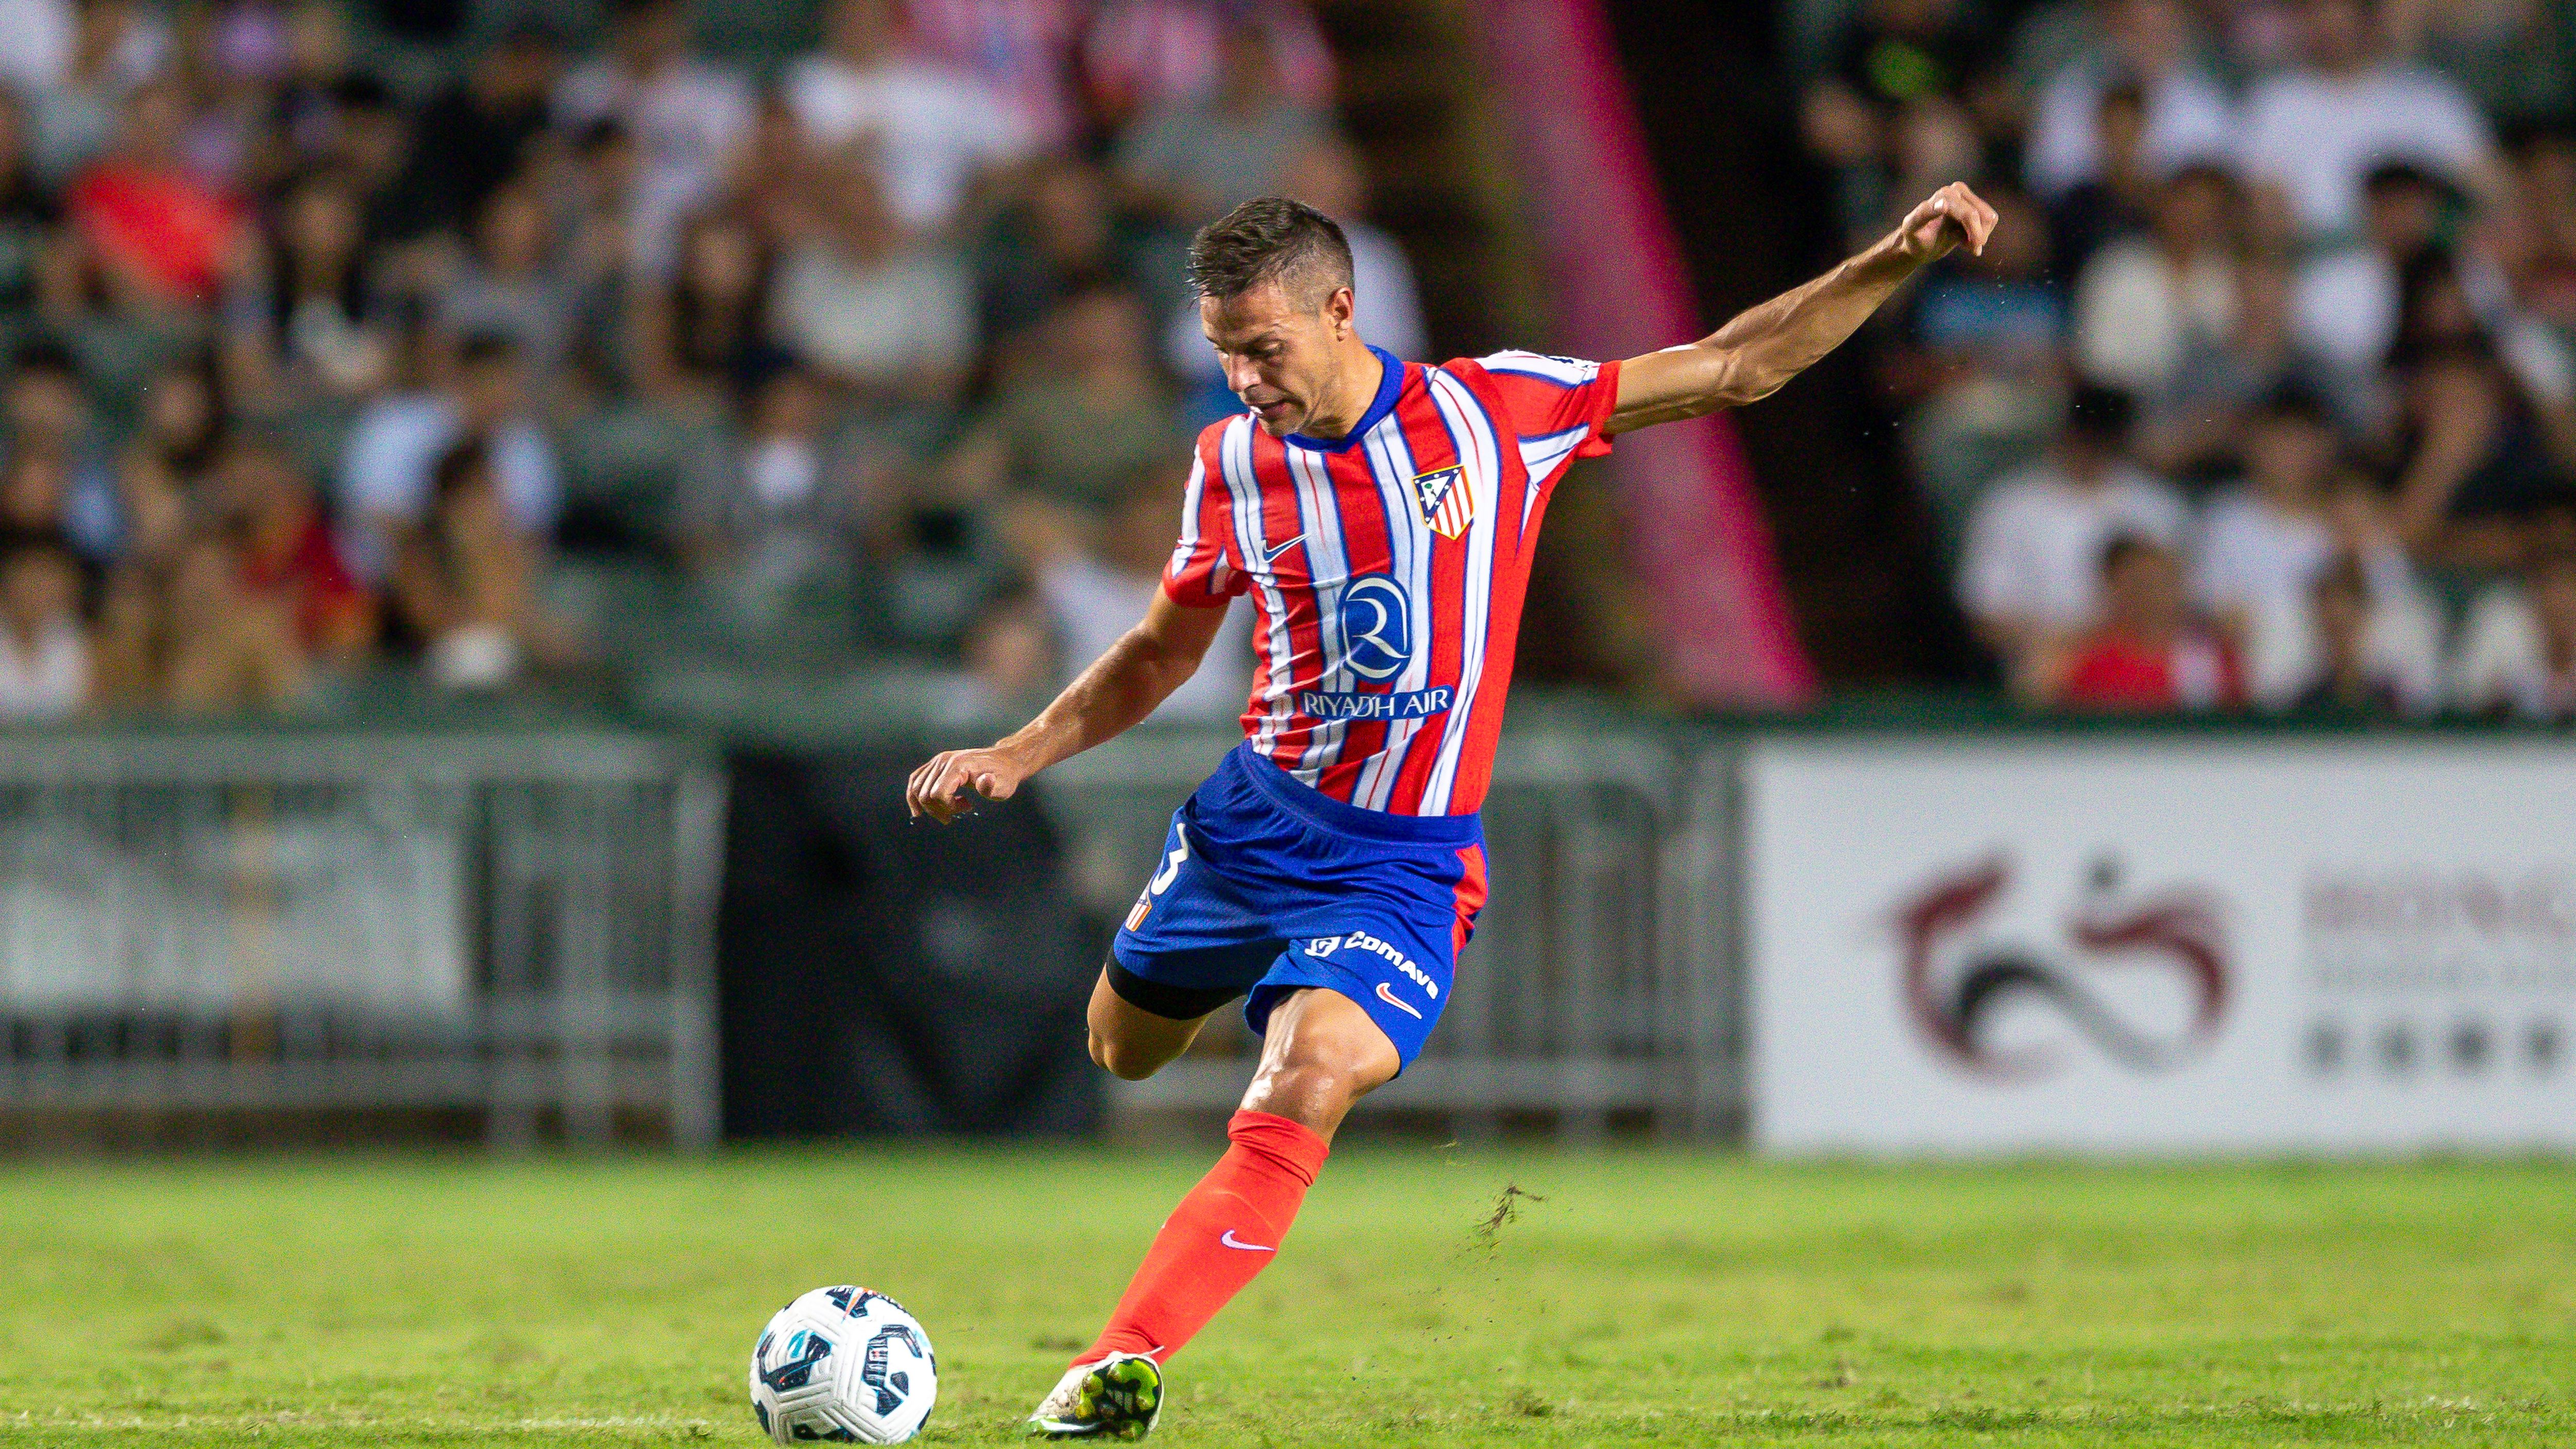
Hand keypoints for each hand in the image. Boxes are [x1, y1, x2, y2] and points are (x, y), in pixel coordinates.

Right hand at [905, 745, 1032, 822]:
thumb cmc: (1004, 776)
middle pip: (924, 793)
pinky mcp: (936, 764)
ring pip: (916, 788)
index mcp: (958, 765)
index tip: (967, 807)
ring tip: (946, 812)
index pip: (937, 793)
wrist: (1004, 761)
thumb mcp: (1004, 786)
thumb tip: (985, 781)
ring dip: (927, 806)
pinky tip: (918, 810)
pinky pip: (916, 779)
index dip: (948, 807)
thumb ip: (992, 788)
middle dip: (937, 810)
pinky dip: (913, 795)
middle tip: (957, 813)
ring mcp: (938, 761)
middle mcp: (943, 760)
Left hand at [1890, 182, 1999, 265]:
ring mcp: (1966, 197)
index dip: (1974, 231)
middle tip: (1969, 250)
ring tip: (1965, 245)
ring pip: (1989, 218)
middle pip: (1983, 215)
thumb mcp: (1912, 228)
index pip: (1969, 213)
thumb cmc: (1914, 238)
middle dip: (1978, 237)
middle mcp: (1956, 191)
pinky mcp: (1974, 205)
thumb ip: (1924, 214)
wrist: (1919, 244)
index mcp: (1943, 195)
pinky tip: (1966, 242)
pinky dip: (1981, 235)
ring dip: (1980, 236)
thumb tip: (1944, 204)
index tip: (1974, 250)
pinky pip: (1990, 220)